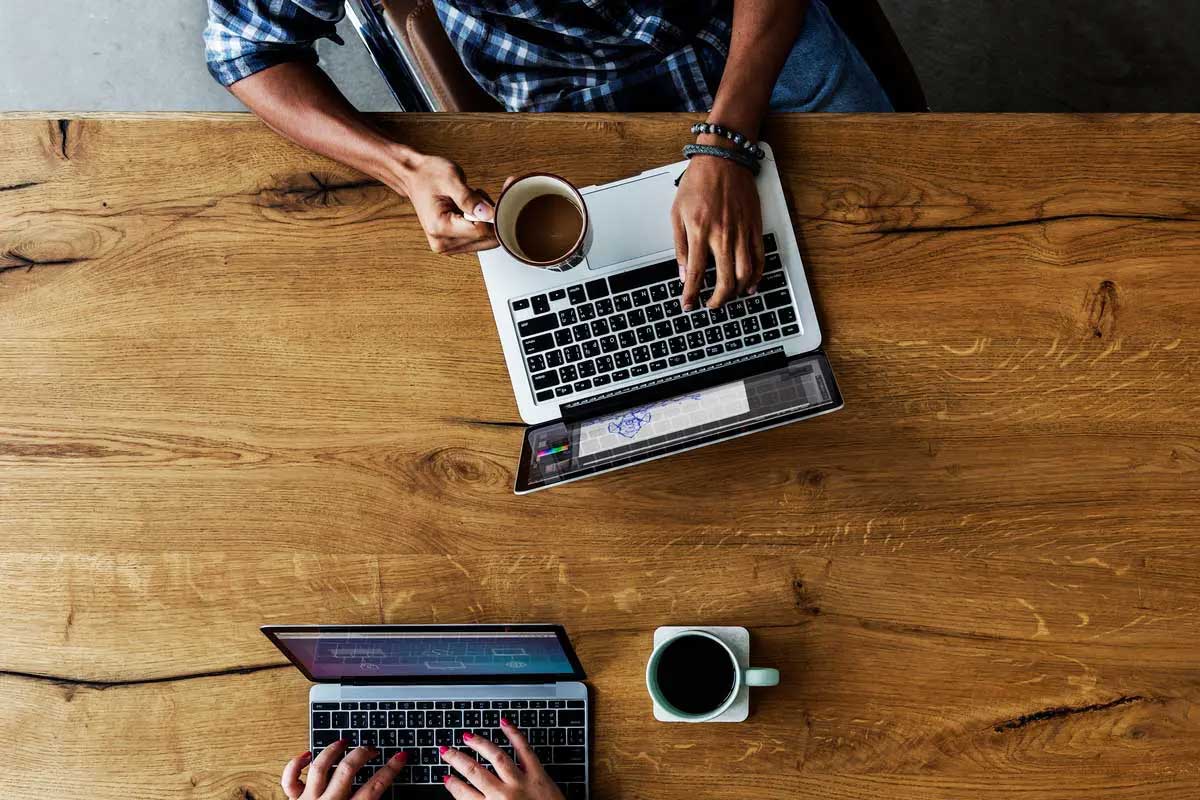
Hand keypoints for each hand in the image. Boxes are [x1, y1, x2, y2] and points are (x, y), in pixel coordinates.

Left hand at [281, 740, 406, 799]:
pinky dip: (295, 764)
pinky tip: (307, 755)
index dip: (390, 770)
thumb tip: (380, 796)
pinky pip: (290, 779)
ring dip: (333, 750)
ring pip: (320, 767)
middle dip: (363, 753)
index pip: (374, 787)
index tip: (399, 757)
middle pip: (347, 769)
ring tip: (344, 742)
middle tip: (372, 749)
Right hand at [393, 151, 498, 254]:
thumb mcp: (450, 179)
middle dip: (492, 218)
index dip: (494, 215)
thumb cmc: (429, 175)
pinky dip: (482, 223)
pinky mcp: (453, 244)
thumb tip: (489, 214)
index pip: (481, 231)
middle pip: (485, 239)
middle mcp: (442, 242)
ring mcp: (448, 246)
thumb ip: (469, 198)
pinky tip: (473, 208)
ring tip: (474, 200)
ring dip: (487, 221)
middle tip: (482, 195)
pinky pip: (479, 238)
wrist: (414, 177)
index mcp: (439, 228)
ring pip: (485, 240)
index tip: (496, 197)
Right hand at [439, 718, 564, 799]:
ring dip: (479, 744)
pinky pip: (525, 749)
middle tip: (446, 751)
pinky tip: (505, 724)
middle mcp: (503, 794)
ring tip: (468, 736)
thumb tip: (469, 798)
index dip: (453, 784)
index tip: (446, 777)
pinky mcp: (538, 774)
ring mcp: (520, 782)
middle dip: (457, 759)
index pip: (464, 794)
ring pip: (496, 756)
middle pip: (474, 771)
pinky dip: (514, 734)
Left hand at [671, 154, 764, 310]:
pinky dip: (757, 276)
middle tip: (711, 305)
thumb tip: (683, 273)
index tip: (688, 305)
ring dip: (737, 291)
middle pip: (725, 280)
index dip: (691, 294)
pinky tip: (750, 285)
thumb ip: (680, 246)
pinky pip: (760, 258)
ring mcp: (742, 232)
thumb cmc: (697, 182)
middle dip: (718, 300)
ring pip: (745, 273)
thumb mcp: (677, 213)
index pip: (696, 274)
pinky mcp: (755, 227)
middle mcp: (722, 235)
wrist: (722, 159)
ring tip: (729, 297)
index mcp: (700, 232)